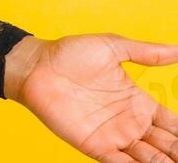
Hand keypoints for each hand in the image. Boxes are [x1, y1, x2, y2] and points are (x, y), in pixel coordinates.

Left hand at [6, 33, 177, 160]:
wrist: (36, 65)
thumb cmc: (70, 53)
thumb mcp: (112, 47)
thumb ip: (146, 52)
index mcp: (139, 102)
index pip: (173, 125)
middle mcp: (130, 123)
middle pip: (166, 145)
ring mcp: (113, 136)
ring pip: (149, 158)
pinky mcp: (95, 146)